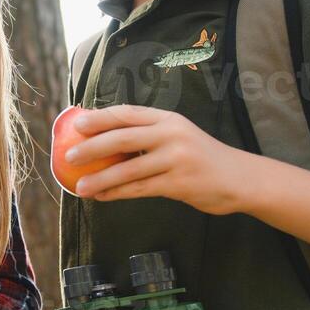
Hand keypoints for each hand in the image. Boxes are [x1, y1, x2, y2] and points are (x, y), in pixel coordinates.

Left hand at [64, 105, 247, 212]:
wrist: (239, 178)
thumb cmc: (200, 157)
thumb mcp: (178, 135)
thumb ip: (148, 134)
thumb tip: (103, 137)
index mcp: (168, 118)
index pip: (128, 113)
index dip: (100, 117)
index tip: (77, 123)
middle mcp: (172, 134)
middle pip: (123, 138)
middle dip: (92, 147)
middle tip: (70, 156)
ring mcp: (177, 159)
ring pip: (128, 169)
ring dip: (100, 179)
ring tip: (79, 186)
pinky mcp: (179, 183)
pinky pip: (140, 189)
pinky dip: (117, 194)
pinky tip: (102, 196)